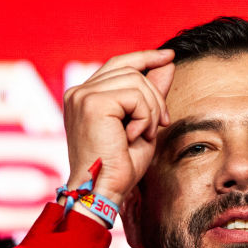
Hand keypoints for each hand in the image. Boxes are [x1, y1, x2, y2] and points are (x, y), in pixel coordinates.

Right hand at [62, 50, 175, 207]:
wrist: (103, 191)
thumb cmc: (119, 167)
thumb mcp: (143, 124)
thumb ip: (151, 94)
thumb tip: (167, 62)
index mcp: (84, 97)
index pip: (118, 65)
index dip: (144, 57)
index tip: (168, 56)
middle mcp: (78, 92)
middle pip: (131, 70)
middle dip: (155, 96)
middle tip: (162, 124)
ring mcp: (82, 95)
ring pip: (136, 81)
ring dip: (151, 110)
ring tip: (145, 134)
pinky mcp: (92, 103)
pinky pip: (135, 96)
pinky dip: (145, 117)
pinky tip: (135, 136)